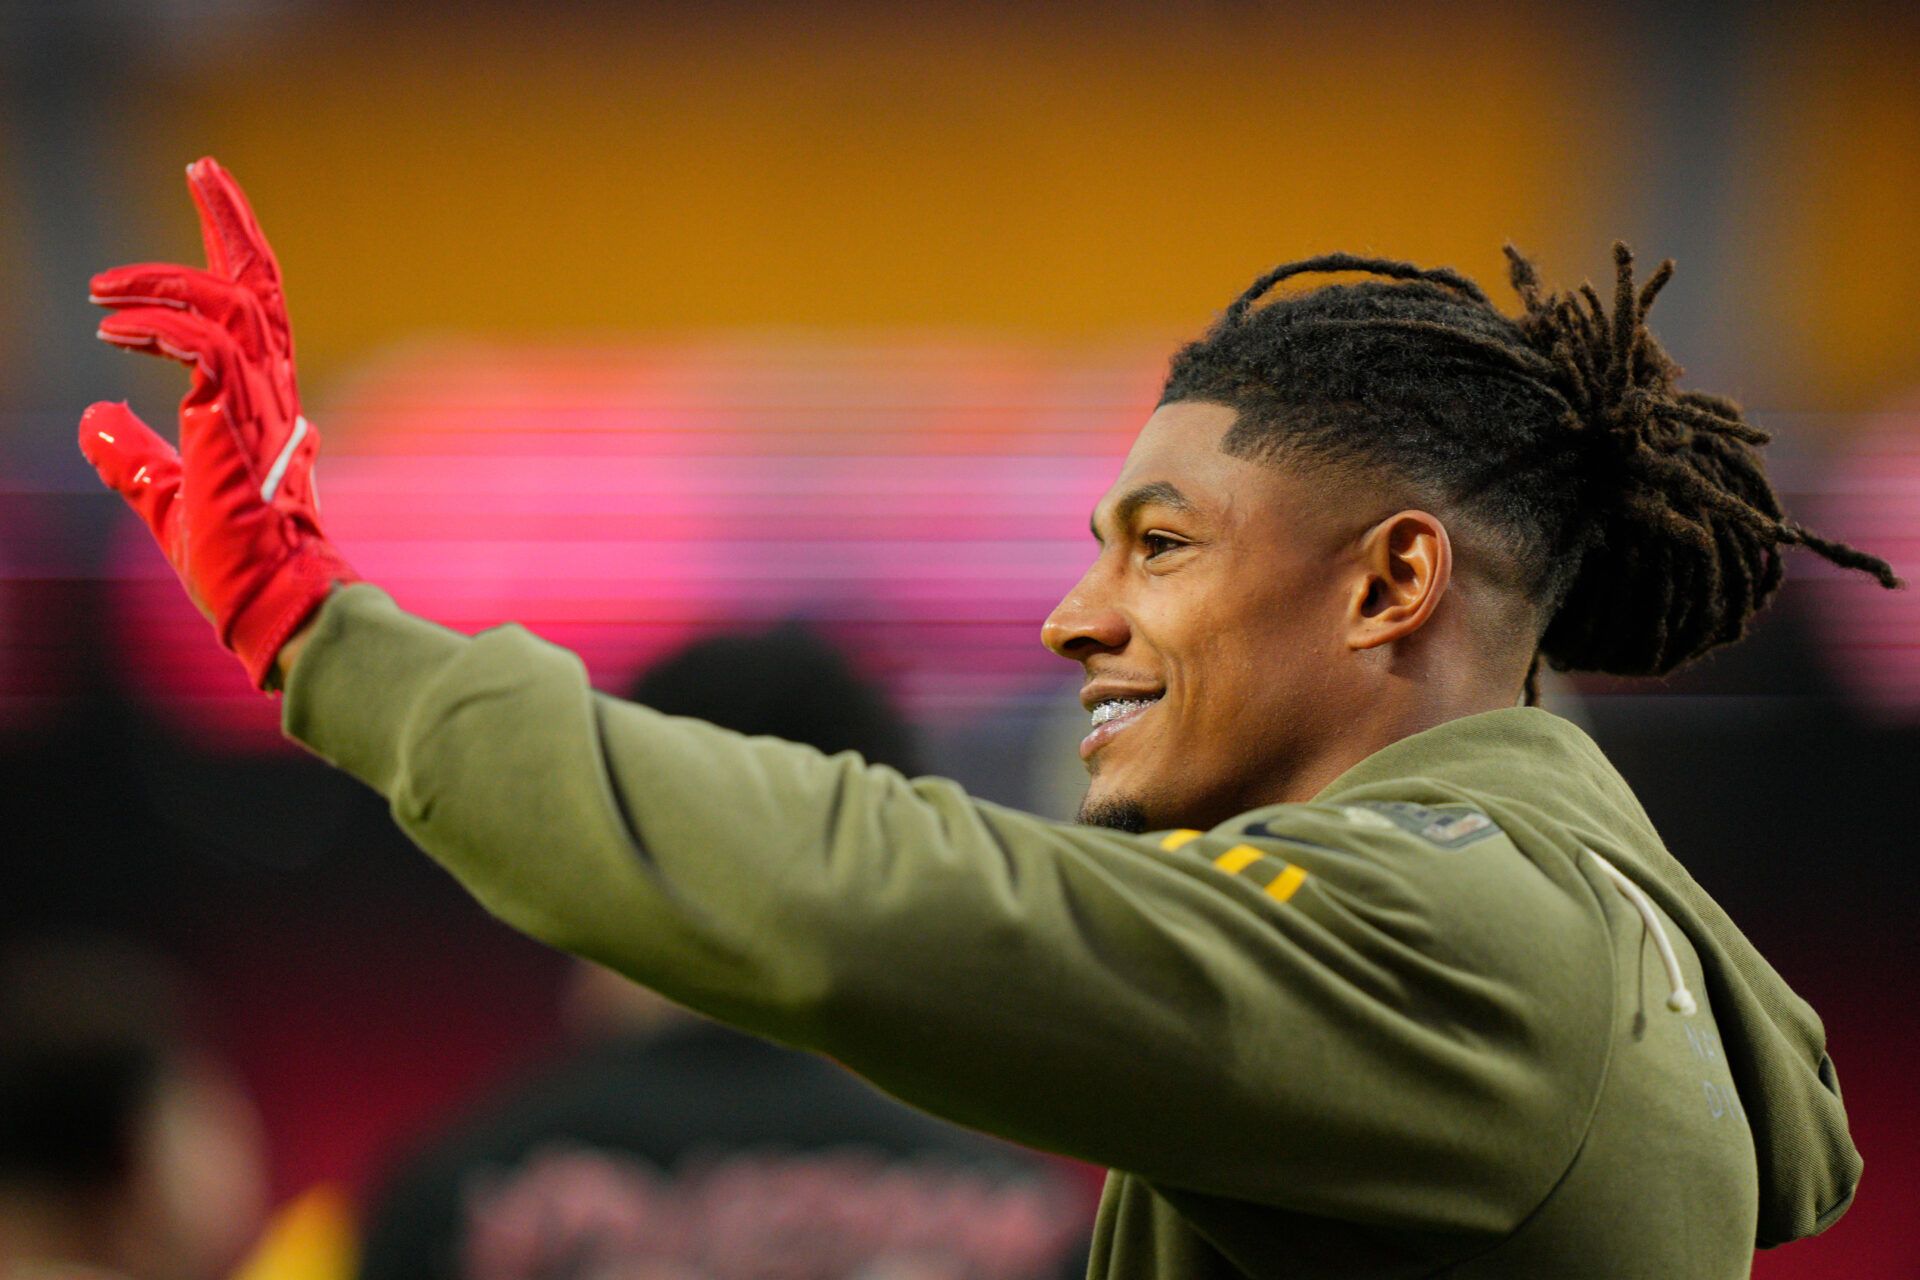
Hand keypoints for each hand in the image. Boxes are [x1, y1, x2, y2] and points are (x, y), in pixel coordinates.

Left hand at [81, 157, 355, 688]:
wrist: (271, 601)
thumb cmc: (235, 562)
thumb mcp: (164, 499)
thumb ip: (133, 455)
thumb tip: (95, 419)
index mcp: (261, 403)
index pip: (254, 309)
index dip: (233, 249)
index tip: (208, 198)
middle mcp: (272, 392)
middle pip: (259, 283)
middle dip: (231, 221)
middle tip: (204, 169)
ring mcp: (262, 404)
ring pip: (229, 304)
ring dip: (163, 279)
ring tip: (103, 289)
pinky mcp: (240, 421)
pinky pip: (206, 346)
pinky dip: (160, 326)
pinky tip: (115, 329)